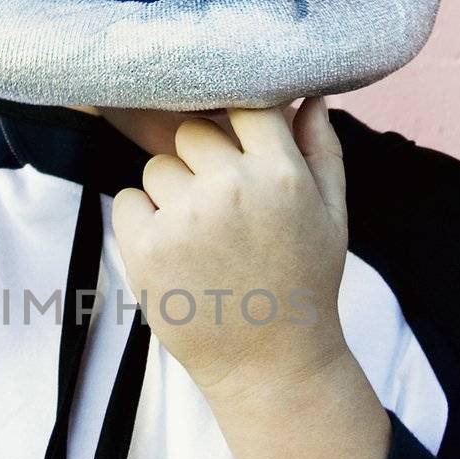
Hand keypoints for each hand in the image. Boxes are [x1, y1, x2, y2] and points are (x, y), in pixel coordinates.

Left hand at [112, 98, 351, 399]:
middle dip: (200, 162)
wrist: (270, 364)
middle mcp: (232, 188)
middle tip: (219, 208)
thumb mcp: (332, 215)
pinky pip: (127, 201)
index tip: (234, 148)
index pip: (245, 106)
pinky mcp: (146, 247)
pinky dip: (141, 221)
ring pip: (157, 168)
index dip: (235, 123)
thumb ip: (321, 149)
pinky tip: (173, 252)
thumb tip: (308, 94)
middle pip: (192, 133)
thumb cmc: (303, 284)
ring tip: (199, 239)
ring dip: (170, 194)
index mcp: (281, 174)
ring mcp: (185, 217)